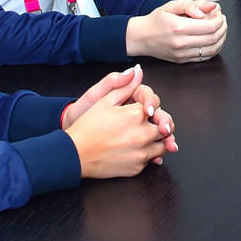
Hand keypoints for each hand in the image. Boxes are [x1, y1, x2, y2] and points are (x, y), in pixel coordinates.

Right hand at [62, 66, 176, 177]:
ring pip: (163, 145)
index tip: (143, 110)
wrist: (76, 154)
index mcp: (137, 115)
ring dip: (156, 140)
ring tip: (141, 136)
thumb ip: (125, 86)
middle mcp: (143, 134)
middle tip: (146, 123)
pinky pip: (151, 160)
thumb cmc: (88, 127)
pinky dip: (146, 154)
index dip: (149, 107)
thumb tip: (138, 71)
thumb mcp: (105, 100)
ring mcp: (142, 153)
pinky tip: (133, 149)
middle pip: (164, 127)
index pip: (156, 106)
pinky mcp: (137, 168)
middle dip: (158, 124)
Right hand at [125, 0, 227, 63]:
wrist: (141, 37)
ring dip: (221, 39)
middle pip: (213, 38)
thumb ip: (192, 4)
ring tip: (220, 29)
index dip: (219, 20)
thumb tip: (210, 7)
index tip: (219, 14)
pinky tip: (213, 40)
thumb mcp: (171, 6)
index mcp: (179, 27)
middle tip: (222, 20)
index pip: (210, 27)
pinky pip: (204, 57)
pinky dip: (214, 48)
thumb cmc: (156, 20)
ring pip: (212, 50)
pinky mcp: (182, 61)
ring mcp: (182, 54)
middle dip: (223, 28)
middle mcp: (181, 43)